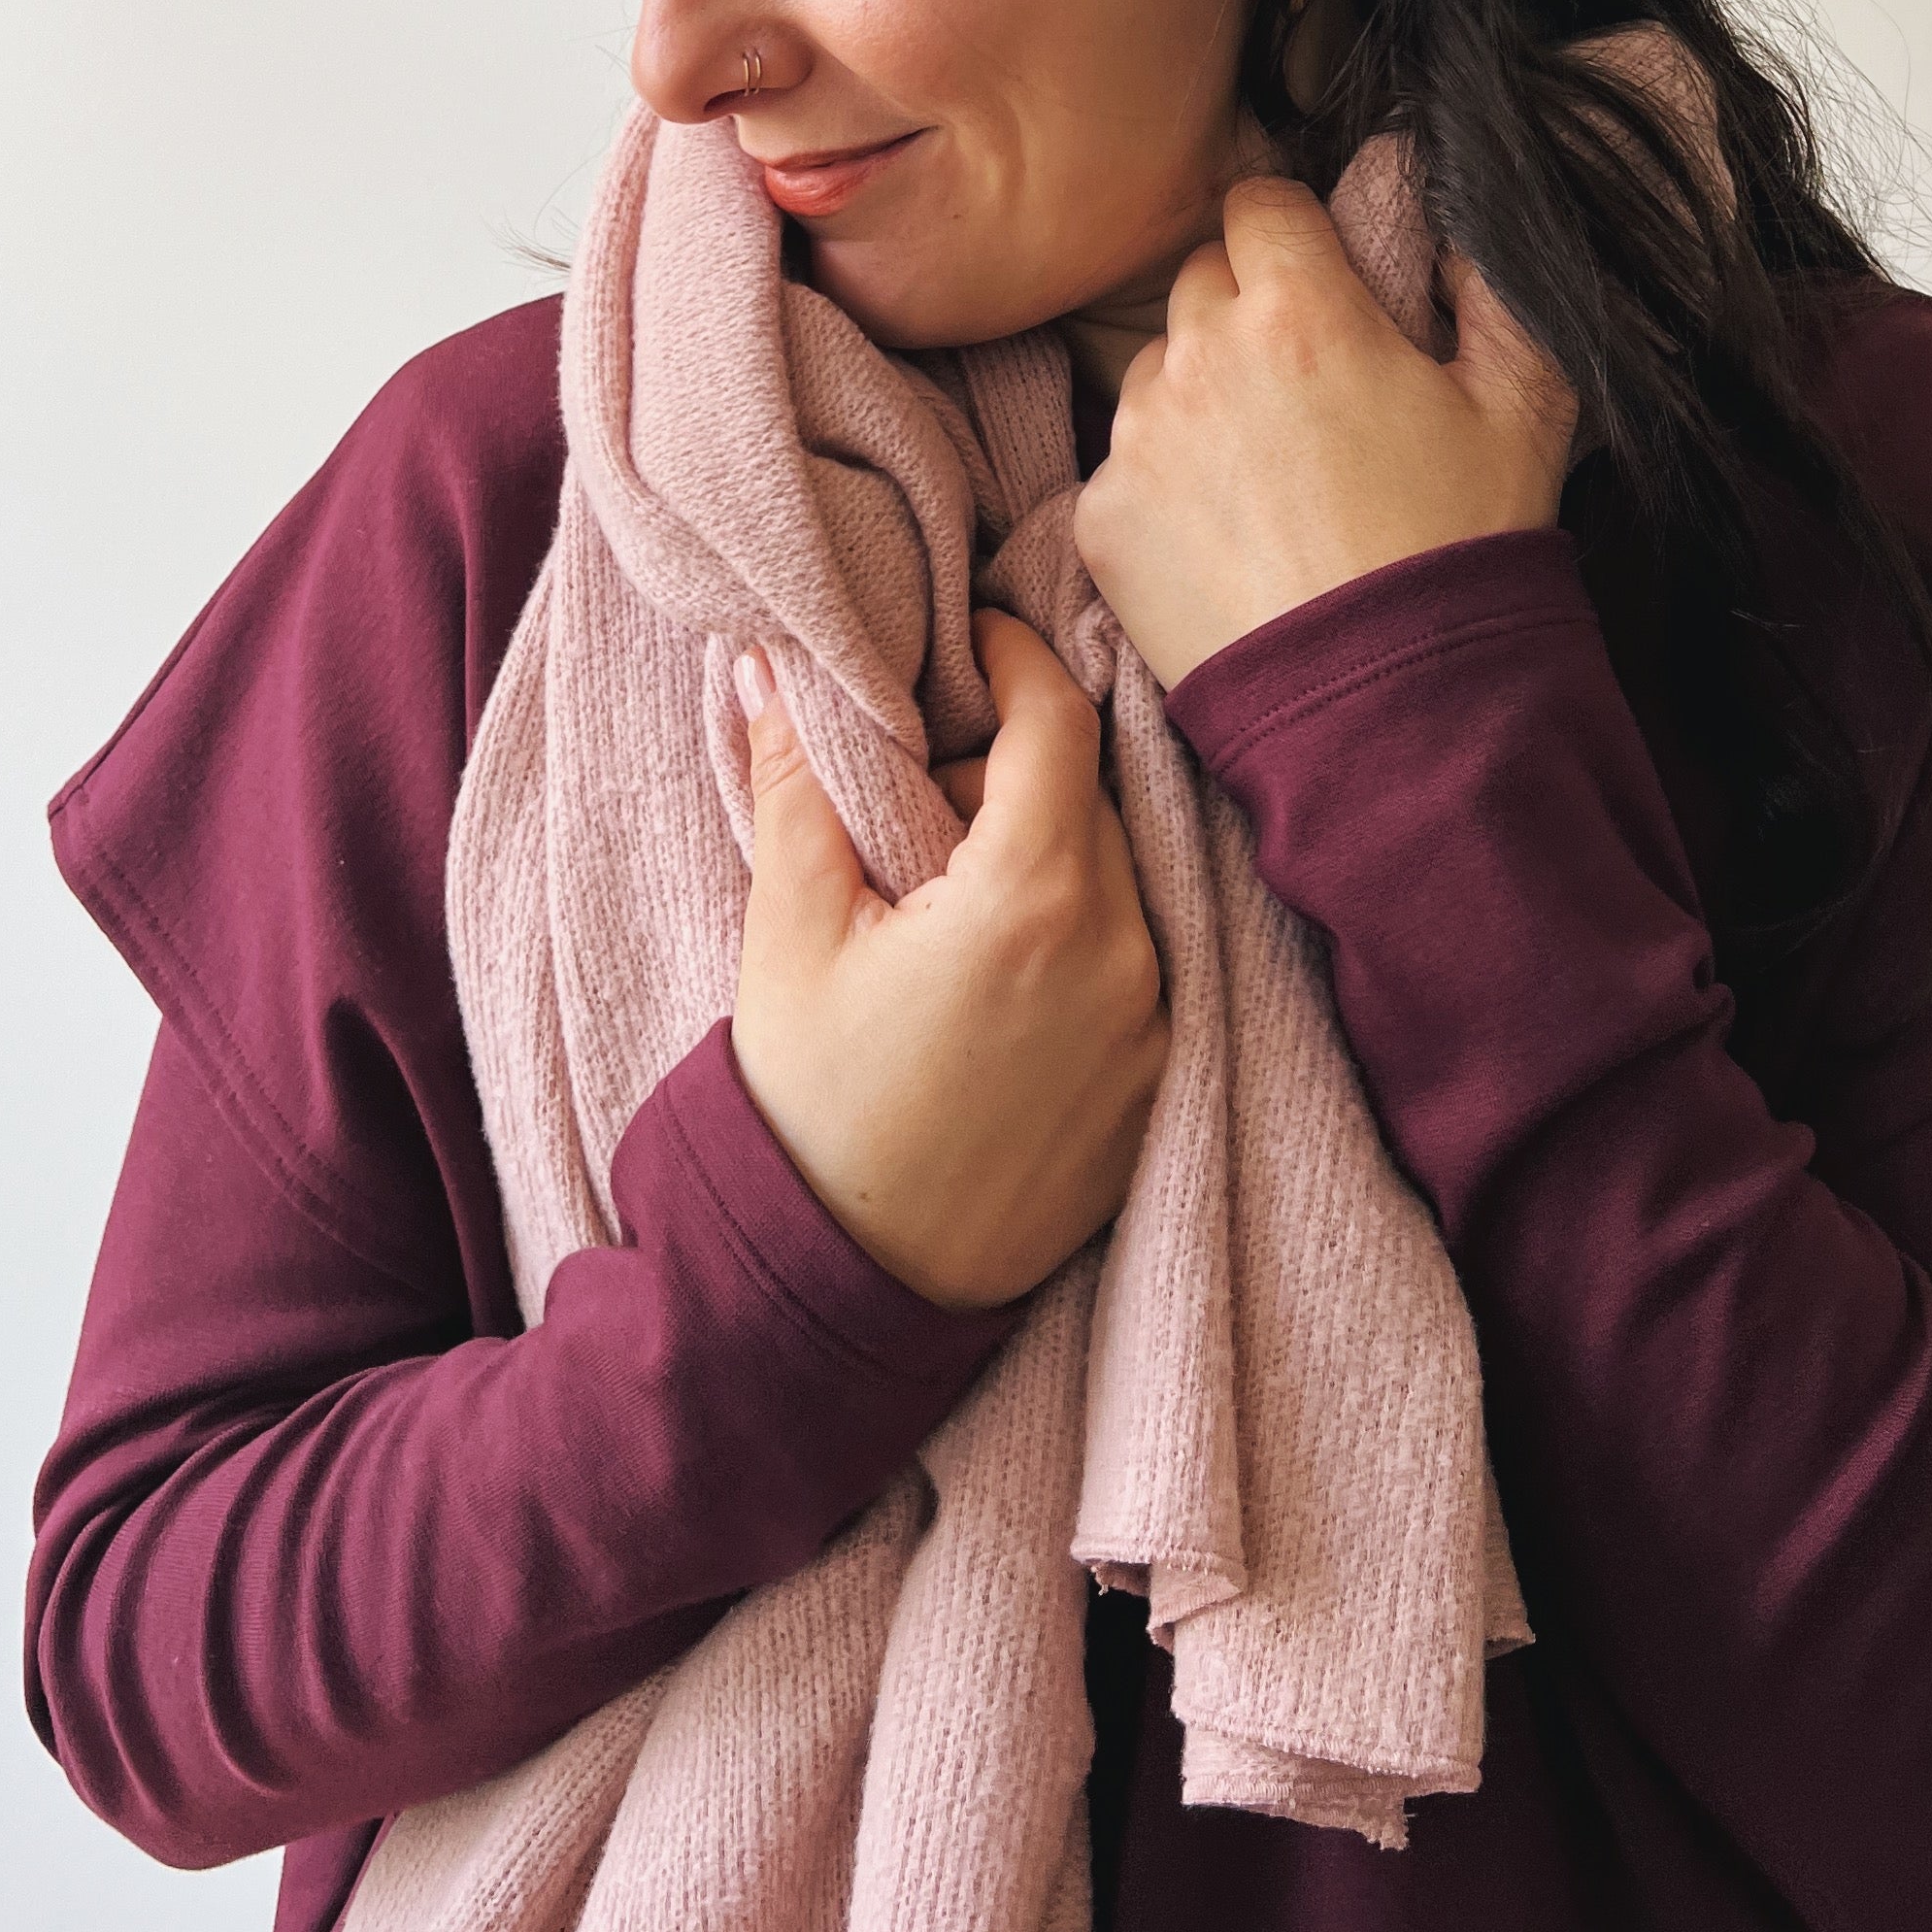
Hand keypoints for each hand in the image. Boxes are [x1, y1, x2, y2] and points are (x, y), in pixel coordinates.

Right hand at [728, 611, 1169, 1310]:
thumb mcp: (789, 935)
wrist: (845, 1295)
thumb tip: (770, 665)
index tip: (969, 636)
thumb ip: (798, 783)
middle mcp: (1125, 955)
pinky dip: (1075, 930)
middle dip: (1010, 766)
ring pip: (1115, 876)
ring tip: (945, 887)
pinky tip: (991, 967)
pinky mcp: (1161, 1085)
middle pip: (1089, 795)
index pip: (1061, 719)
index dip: (1014, 657)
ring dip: (1044, 851)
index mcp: (1037, 901)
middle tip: (920, 787)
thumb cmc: (806, 1111)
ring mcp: (1157, 1027)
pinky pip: (1135, 959)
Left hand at [1074, 176, 1577, 689]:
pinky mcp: (1103, 520)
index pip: (1261, 202)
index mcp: (1300, 311)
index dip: (1295, 235)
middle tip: (1308, 389)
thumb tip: (1452, 227)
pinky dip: (1164, 487)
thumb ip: (1494, 288)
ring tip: (1272, 477)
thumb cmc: (1463, 549)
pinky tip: (1231, 537)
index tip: (1320, 278)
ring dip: (1201, 397)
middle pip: (1203, 282)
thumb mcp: (1526, 406)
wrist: (1394, 710)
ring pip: (1157, 371)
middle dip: (1249, 313)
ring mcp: (1139, 440)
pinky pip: (1123, 465)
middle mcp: (1200, 358)